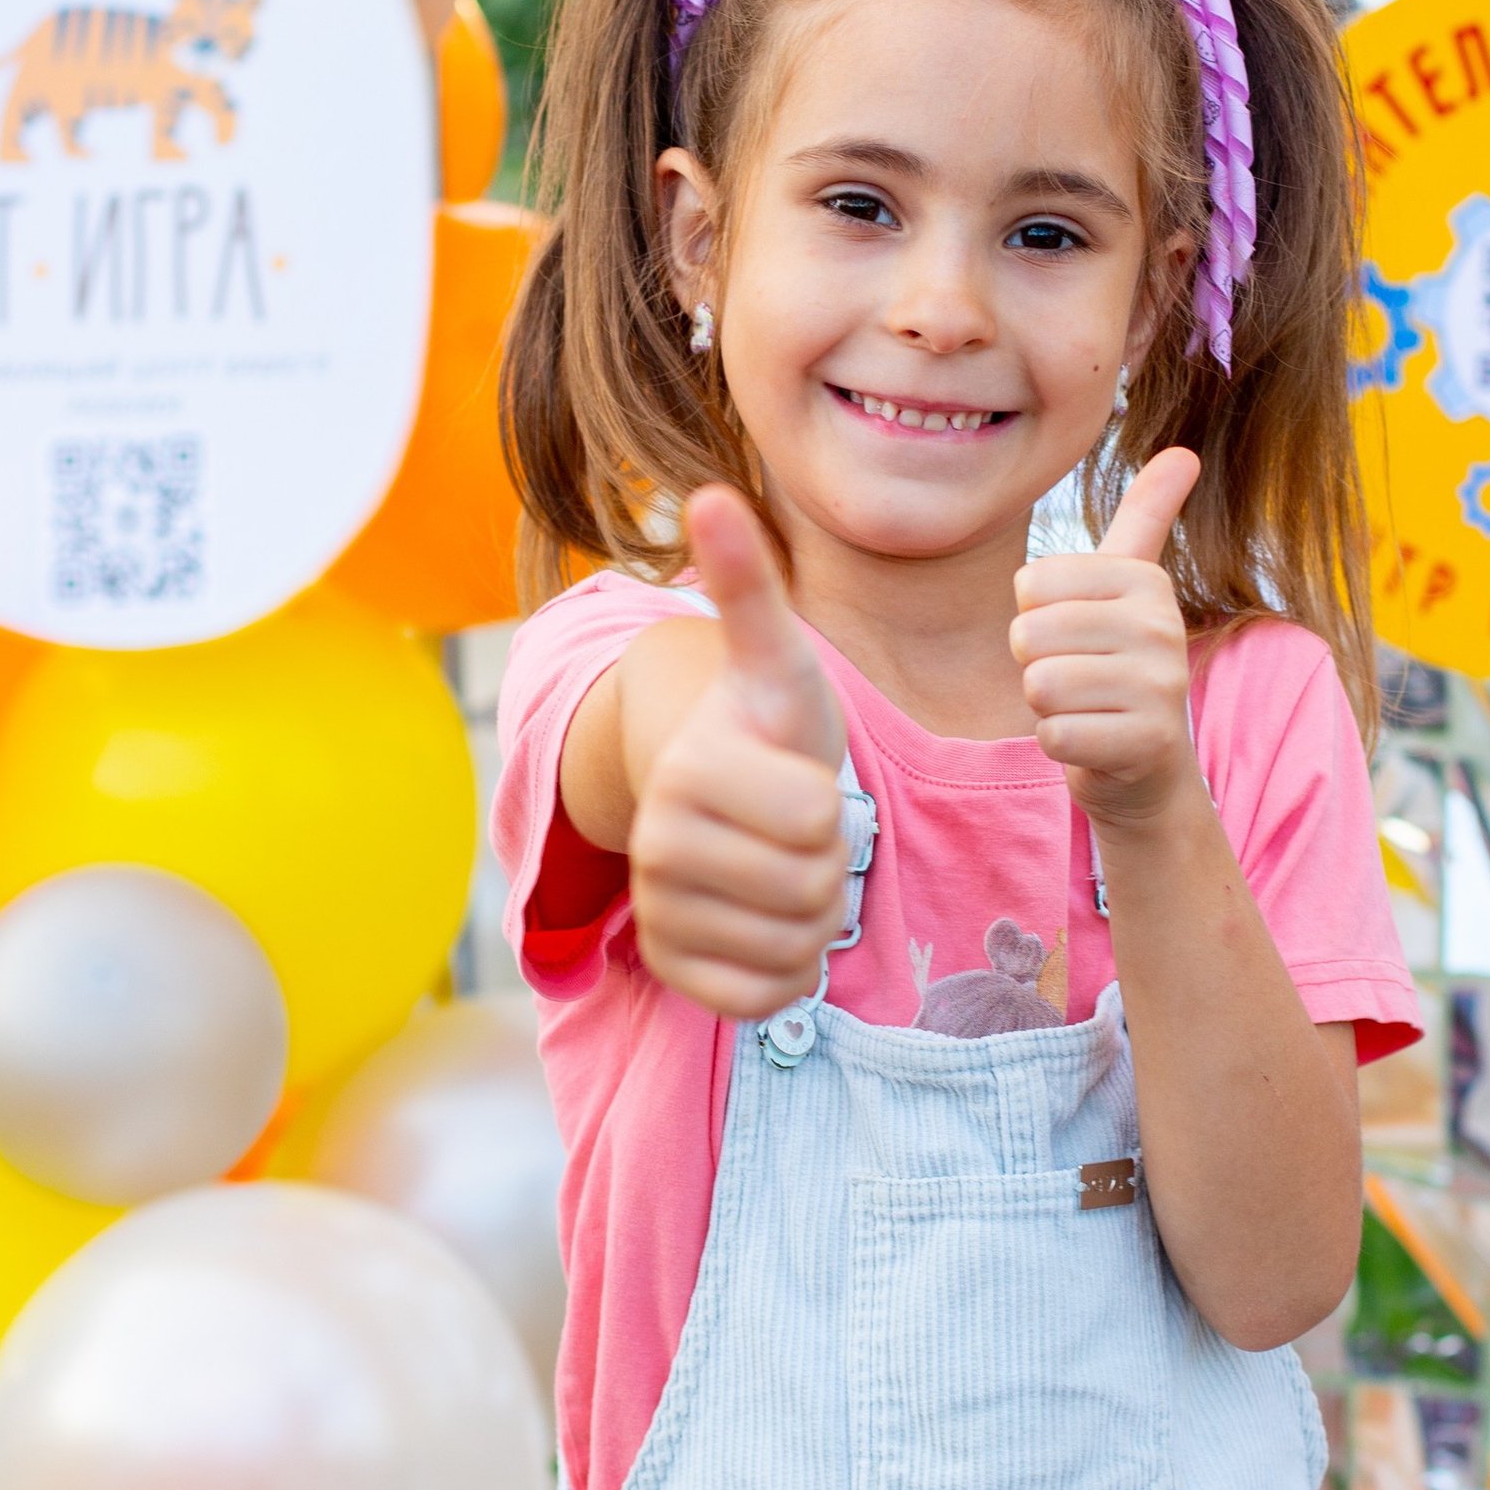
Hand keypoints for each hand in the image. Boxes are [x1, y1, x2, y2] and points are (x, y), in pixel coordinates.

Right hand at [630, 487, 848, 1018]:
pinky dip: (790, 967)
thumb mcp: (776, 656)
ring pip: (794, 944)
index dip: (834, 806)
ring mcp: (661, 916)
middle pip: (811, 887)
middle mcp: (656, 850)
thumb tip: (707, 493)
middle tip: (799, 829)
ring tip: (786, 866)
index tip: (799, 780)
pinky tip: (770, 920)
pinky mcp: (677, 975)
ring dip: (813, 914)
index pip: (817, 822)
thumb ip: (746, 582)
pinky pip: (768, 996)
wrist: (732, 798)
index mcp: (686, 775)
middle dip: (827, 864)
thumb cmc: (771, 725)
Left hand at [1009, 447, 1200, 828]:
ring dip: (1048, 707)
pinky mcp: (1146, 744)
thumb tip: (1185, 452)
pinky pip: (1053, 735)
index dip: (1035, 618)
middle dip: (1036, 666)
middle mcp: (1161, 626)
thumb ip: (1146, 519)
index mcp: (1144, 581)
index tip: (1076, 638)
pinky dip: (1060, 745)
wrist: (1146, 769)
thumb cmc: (1118, 668)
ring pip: (1039, 685)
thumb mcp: (1129, 589)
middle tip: (1079, 680)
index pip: (1030, 585)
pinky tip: (1093, 743)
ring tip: (1087, 709)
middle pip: (1029, 635)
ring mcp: (1160, 687)